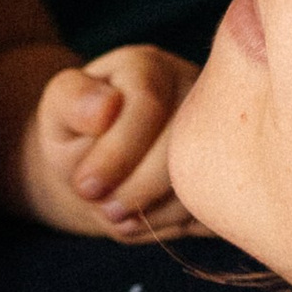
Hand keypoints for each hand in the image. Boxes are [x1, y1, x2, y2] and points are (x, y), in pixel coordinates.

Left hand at [20, 44, 204, 238]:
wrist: (104, 168)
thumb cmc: (80, 135)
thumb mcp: (59, 112)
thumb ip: (71, 100)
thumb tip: (106, 106)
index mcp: (149, 67)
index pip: (147, 103)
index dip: (116, 153)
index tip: (86, 185)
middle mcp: (195, 91)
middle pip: (184, 145)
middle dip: (138, 189)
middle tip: (107, 210)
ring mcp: (223, 131)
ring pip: (205, 180)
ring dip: (157, 212)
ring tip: (122, 216)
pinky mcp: (232, 173)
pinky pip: (217, 207)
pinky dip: (179, 224)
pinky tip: (150, 217)